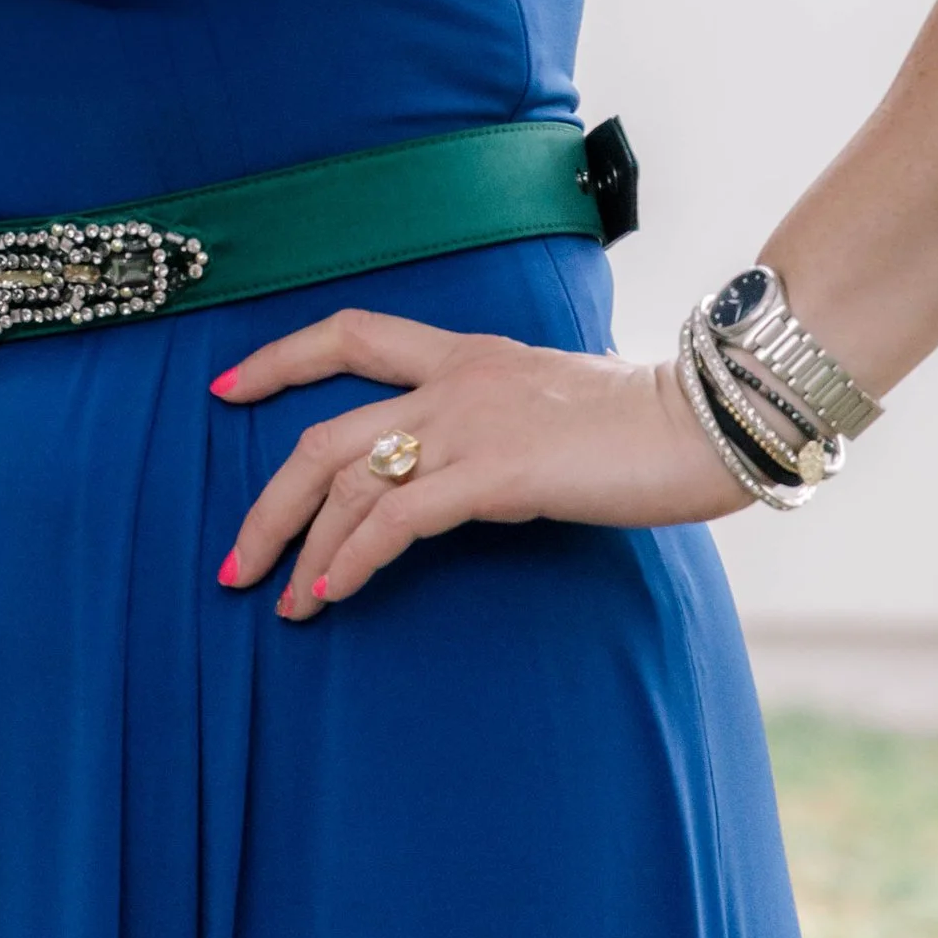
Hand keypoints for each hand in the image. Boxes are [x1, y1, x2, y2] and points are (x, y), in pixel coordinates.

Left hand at [215, 307, 745, 620]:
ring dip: (306, 547)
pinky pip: (398, 518)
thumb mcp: (552, 403)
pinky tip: (334, 592)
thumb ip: (498, 421)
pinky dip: (354, 558)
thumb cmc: (645, 422)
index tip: (227, 390)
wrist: (710, 420)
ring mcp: (471, 423)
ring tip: (285, 603)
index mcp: (466, 354)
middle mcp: (454, 379)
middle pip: (326, 430)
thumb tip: (464, 468)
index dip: (281, 360)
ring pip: (350, 479)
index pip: (351, 334)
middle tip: (236, 558)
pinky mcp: (497, 472)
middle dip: (271, 500)